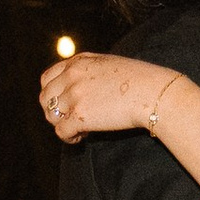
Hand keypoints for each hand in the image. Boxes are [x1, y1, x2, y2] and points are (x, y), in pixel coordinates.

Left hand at [39, 55, 167, 143]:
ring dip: (62, 124)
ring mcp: (74, 95)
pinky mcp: (80, 116)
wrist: (153, 92)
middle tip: (70, 119)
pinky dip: (68, 138)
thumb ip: (88, 71)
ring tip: (79, 129)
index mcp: (78, 62)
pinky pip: (61, 132)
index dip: (52, 94)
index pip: (47, 78)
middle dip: (54, 111)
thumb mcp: (108, 64)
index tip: (63, 103)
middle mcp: (72, 76)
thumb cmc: (140, 79)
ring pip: (51, 116)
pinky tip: (80, 137)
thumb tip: (80, 88)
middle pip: (45, 98)